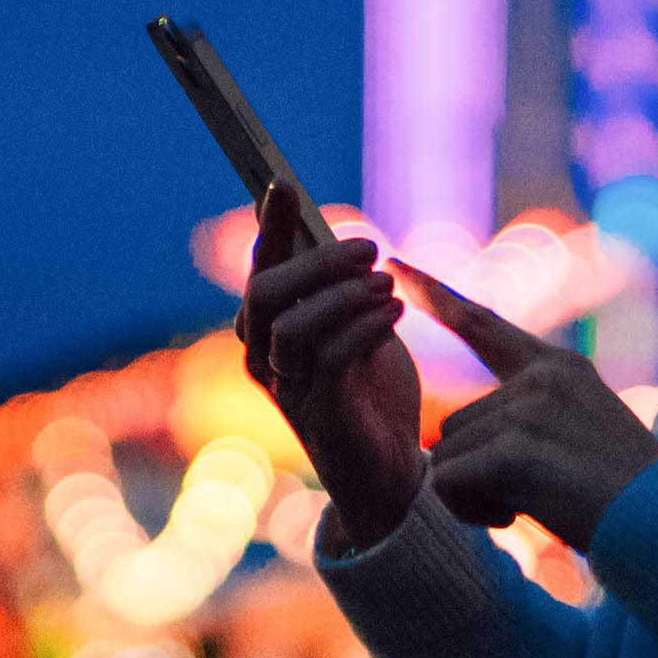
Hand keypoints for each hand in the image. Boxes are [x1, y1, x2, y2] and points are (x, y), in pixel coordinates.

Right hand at [235, 185, 425, 547]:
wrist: (395, 475)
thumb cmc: (373, 396)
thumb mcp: (359, 327)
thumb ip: (340, 288)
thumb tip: (331, 230)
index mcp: (270, 333)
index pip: (262, 269)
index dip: (270, 225)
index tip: (283, 182)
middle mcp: (266, 361)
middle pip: (265, 291)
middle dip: (316, 260)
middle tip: (370, 247)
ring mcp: (289, 392)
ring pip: (292, 325)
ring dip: (344, 295)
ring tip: (387, 287)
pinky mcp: (322, 418)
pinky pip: (329, 359)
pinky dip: (364, 327)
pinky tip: (395, 314)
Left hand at [403, 264, 657, 553]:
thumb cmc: (621, 494)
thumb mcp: (579, 433)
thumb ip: (522, 418)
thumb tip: (444, 442)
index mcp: (559, 367)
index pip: (483, 323)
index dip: (436, 293)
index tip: (397, 261)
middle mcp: (542, 377)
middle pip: (455, 424)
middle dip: (474, 469)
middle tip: (531, 494)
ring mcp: (528, 410)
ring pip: (449, 457)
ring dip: (475, 495)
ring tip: (536, 505)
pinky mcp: (514, 451)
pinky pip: (450, 484)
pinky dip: (471, 512)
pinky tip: (518, 517)